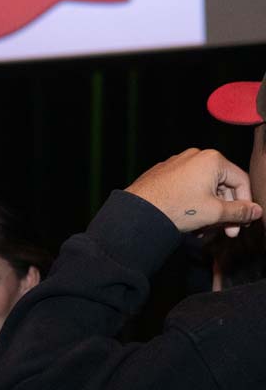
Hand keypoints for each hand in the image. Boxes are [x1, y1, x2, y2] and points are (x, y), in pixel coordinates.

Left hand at [126, 148, 260, 235]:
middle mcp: (195, 156)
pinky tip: (189, 225)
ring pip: (203, 190)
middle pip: (221, 186)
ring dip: (208, 212)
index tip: (243, 223)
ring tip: (203, 232)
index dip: (245, 204)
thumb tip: (256, 211)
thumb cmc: (175, 208)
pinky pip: (186, 189)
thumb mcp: (214, 212)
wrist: (136, 213)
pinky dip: (192, 206)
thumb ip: (240, 212)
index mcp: (212, 159)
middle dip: (224, 212)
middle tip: (227, 232)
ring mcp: (176, 164)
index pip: (240, 181)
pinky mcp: (163, 174)